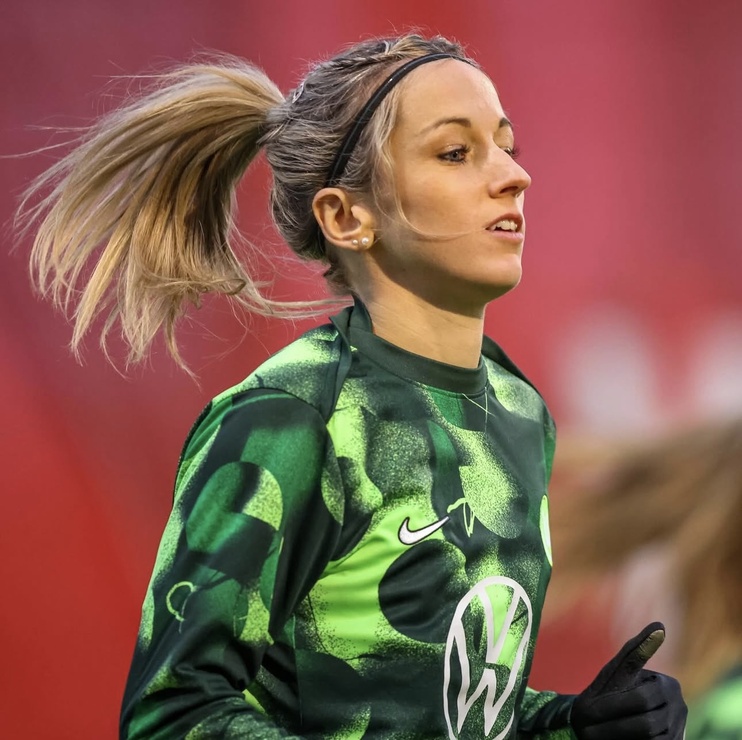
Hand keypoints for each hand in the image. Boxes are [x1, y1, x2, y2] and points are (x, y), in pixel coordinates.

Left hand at [571, 622, 686, 738]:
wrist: (606, 720)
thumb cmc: (607, 691)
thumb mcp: (616, 672)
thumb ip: (636, 651)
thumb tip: (660, 625)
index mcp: (668, 685)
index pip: (639, 699)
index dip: (610, 706)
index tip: (585, 711)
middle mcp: (680, 709)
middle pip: (645, 724)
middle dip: (611, 726)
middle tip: (585, 729)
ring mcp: (679, 731)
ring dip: (615, 736)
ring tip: (593, 734)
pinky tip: (611, 738)